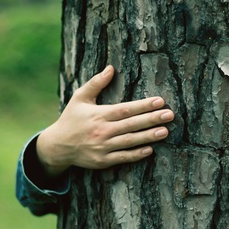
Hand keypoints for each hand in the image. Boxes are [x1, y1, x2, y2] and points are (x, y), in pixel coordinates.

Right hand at [35, 65, 174, 175]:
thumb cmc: (71, 119)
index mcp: (98, 115)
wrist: (58, 146)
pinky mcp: (103, 161)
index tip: (159, 101)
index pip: (125, 109)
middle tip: (170, 115)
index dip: (143, 105)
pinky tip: (150, 150)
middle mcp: (102, 131)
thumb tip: (111, 68)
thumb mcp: (79, 98)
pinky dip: (136, 154)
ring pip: (130, 141)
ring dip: (148, 136)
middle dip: (152, 119)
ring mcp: (102, 147)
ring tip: (165, 131)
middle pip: (131, 125)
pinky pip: (123, 157)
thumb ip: (95, 83)